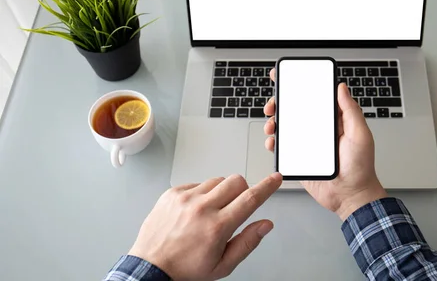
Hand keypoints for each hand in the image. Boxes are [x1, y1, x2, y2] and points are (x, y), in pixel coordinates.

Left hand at [128, 173, 282, 280]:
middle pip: (236, 181)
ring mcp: (186, 198)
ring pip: (217, 180)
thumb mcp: (223, 265)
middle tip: (235, 207)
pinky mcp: (173, 192)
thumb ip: (247, 242)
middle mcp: (202, 208)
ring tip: (210, 213)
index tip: (275, 179)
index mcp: (218, 227)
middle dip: (243, 190)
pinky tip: (195, 211)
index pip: (250, 199)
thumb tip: (265, 225)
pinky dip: (201, 194)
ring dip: (221, 192)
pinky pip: (197, 183)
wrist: (150, 266)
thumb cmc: (185, 268)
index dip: (267, 186)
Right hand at [264, 69, 386, 220]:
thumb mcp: (360, 135)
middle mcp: (318, 129)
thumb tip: (341, 87)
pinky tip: (273, 142)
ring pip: (285, 126)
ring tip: (272, 125)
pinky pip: (282, 147)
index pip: (314, 97)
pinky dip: (273, 142)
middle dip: (280, 103)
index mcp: (332, 120)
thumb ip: (351, 111)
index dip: (299, 85)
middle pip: (294, 109)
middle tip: (273, 105)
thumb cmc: (360, 168)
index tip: (285, 77)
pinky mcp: (299, 158)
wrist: (350, 197)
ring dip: (274, 122)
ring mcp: (307, 143)